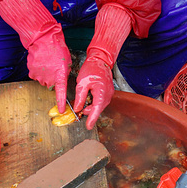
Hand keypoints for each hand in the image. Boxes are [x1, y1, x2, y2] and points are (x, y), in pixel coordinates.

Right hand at [0, 0, 71, 112]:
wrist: (43, 38)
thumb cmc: (57, 49)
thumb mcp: (66, 62)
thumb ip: (63, 74)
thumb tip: (59, 80)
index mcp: (60, 76)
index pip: (60, 93)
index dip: (60, 103)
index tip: (60, 110)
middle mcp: (48, 79)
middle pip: (50, 85)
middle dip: (52, 78)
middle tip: (53, 66)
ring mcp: (39, 76)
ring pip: (42, 79)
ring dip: (44, 73)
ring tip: (47, 62)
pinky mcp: (31, 71)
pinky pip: (35, 74)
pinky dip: (37, 70)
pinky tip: (40, 61)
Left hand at [71, 3, 132, 129]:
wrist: (100, 60)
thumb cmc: (91, 69)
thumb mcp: (82, 83)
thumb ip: (80, 98)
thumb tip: (78, 109)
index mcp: (101, 93)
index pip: (96, 110)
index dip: (91, 119)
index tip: (88, 127)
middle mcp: (107, 96)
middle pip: (96, 109)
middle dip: (87, 110)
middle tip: (77, 107)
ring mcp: (109, 95)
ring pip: (98, 106)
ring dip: (90, 105)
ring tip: (83, 97)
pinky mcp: (108, 93)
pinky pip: (100, 101)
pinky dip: (93, 101)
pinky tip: (88, 95)